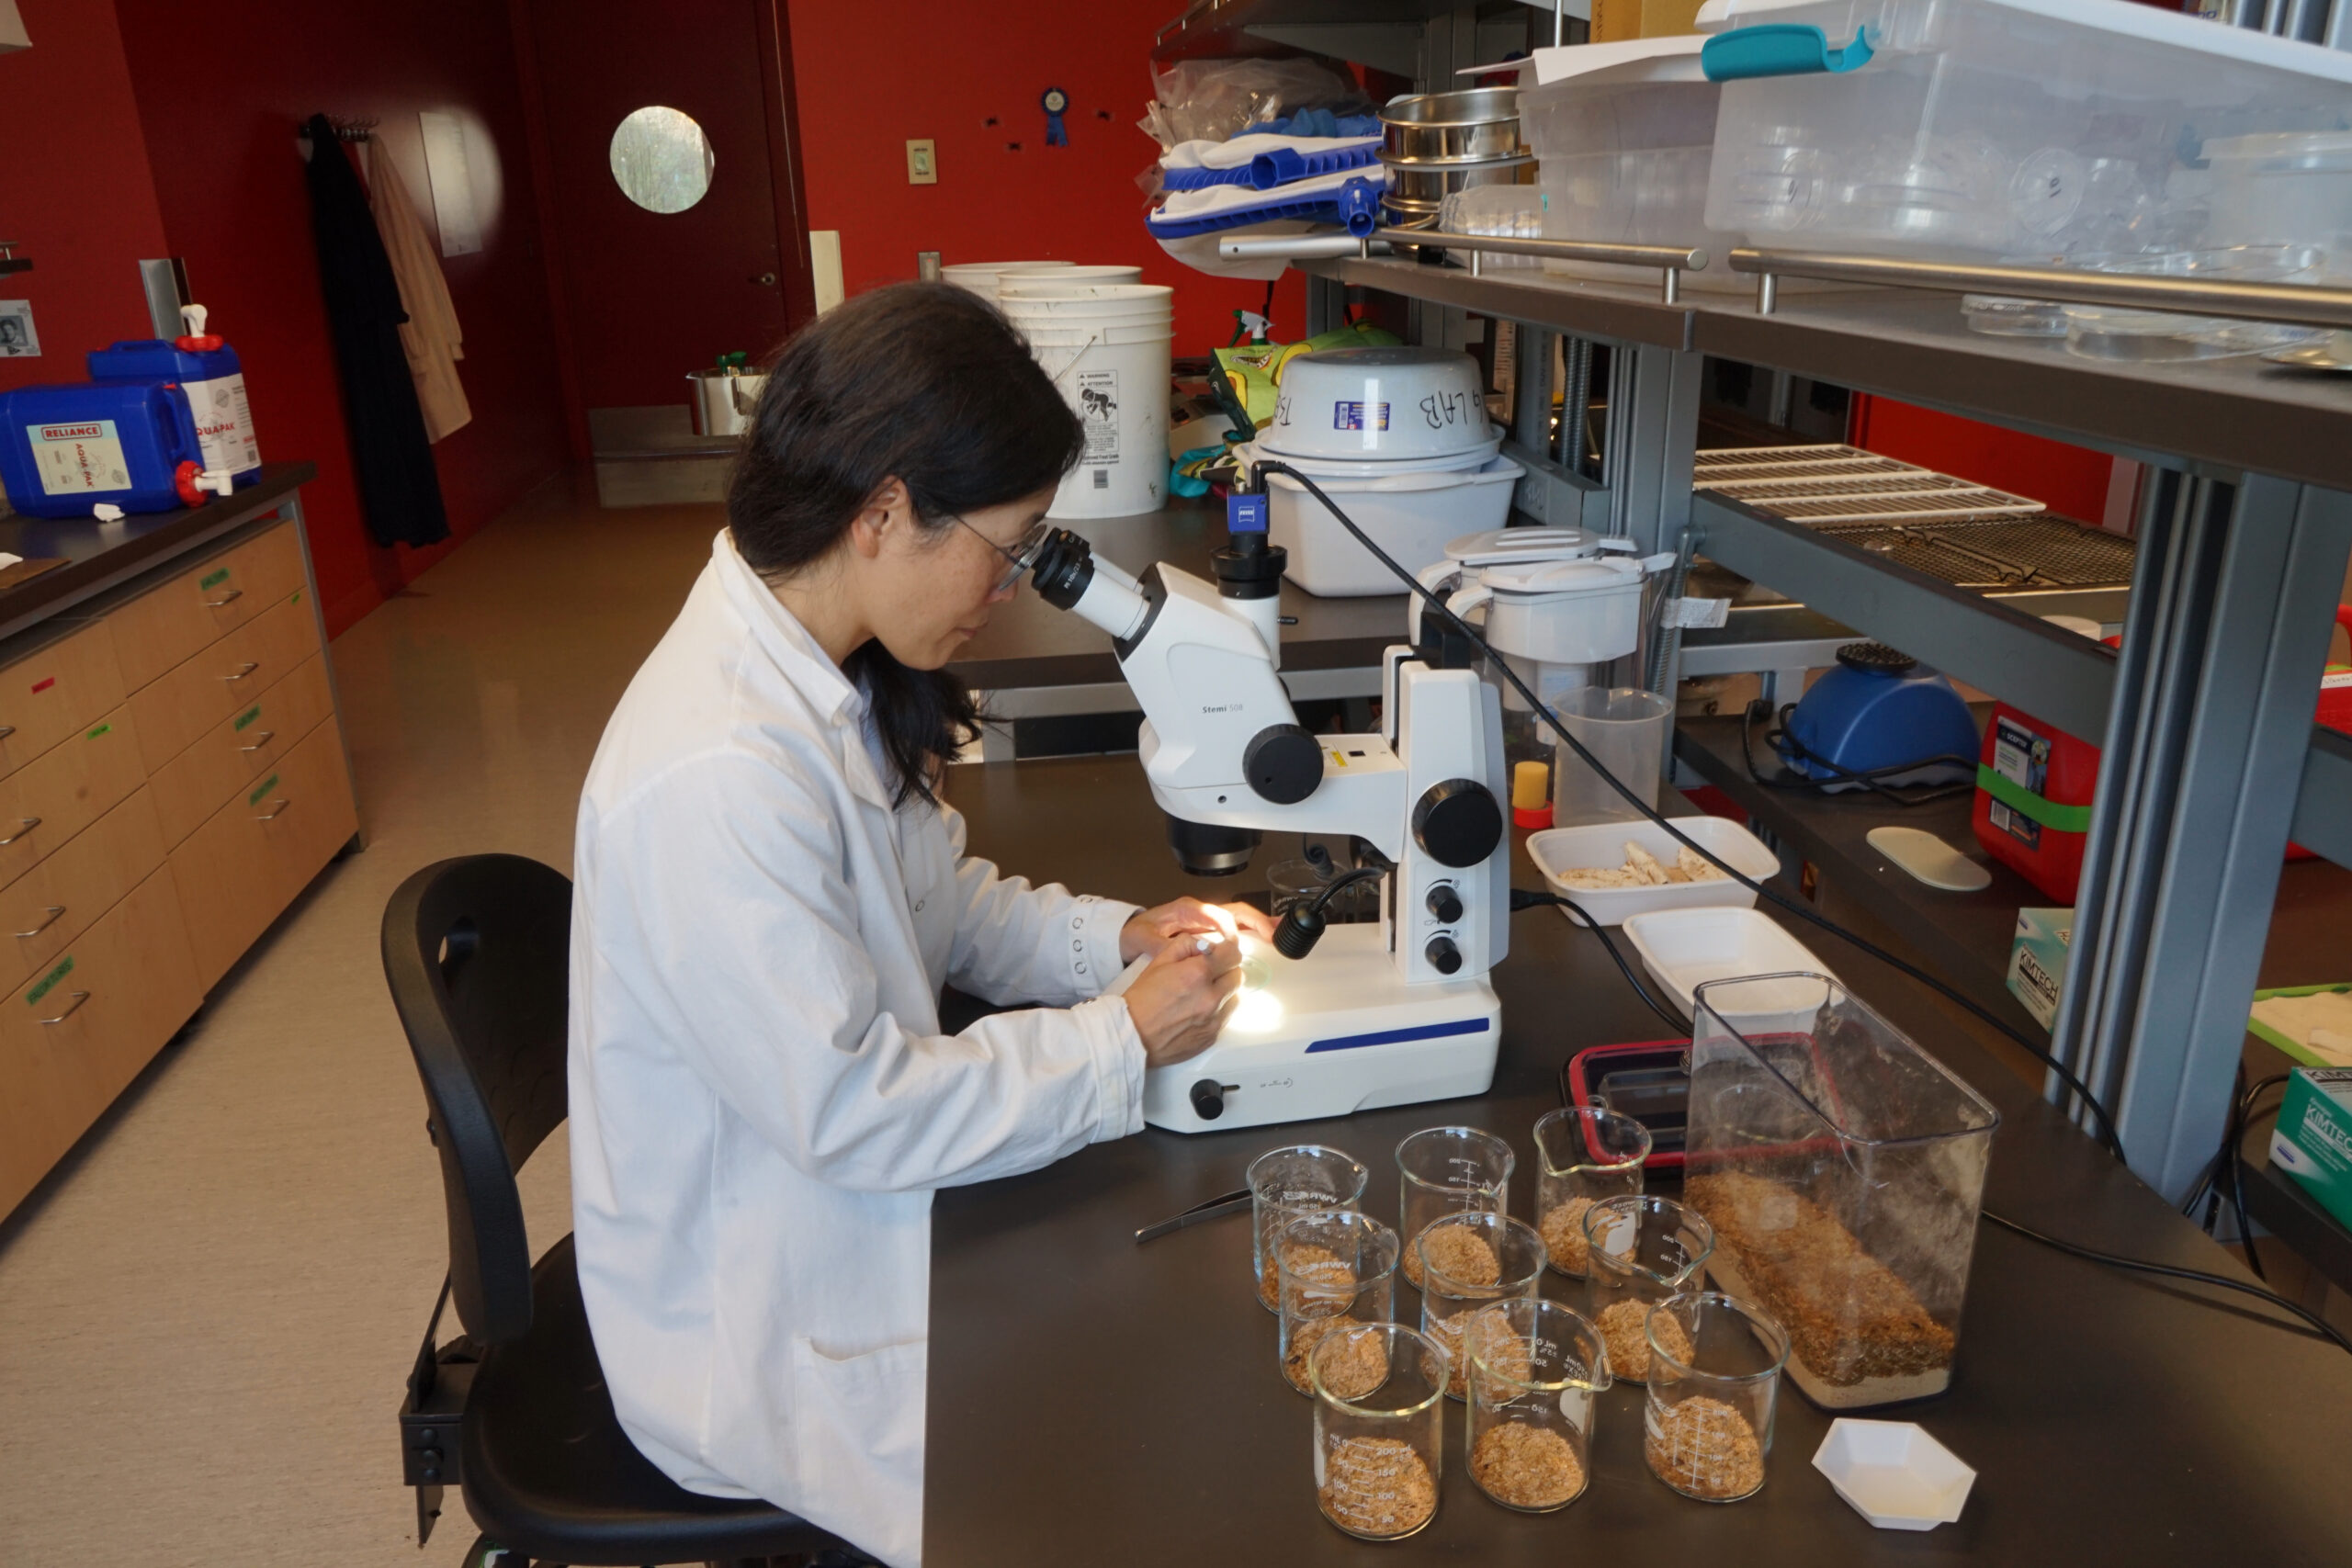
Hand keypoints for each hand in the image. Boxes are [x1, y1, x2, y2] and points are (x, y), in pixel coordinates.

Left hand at [1120, 897, 1276, 963]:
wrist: (1127, 933)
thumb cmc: (1134, 933)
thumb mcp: (1140, 938)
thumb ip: (1157, 945)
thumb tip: (1174, 952)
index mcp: (1187, 909)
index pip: (1216, 915)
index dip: (1229, 928)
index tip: (1236, 943)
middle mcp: (1201, 911)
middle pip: (1235, 912)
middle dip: (1256, 921)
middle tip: (1274, 934)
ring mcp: (1207, 919)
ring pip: (1239, 918)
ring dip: (1260, 924)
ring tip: (1281, 931)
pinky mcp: (1209, 928)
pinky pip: (1235, 927)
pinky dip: (1253, 930)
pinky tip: (1268, 936)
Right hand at [1121, 934, 1244, 1067]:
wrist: (1131, 1036)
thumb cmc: (1141, 1000)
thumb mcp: (1158, 962)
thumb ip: (1185, 945)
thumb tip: (1205, 945)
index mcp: (1197, 974)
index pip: (1233, 954)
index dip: (1227, 952)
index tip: (1221, 954)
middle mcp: (1210, 997)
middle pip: (1237, 976)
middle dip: (1226, 971)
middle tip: (1209, 974)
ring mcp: (1213, 1019)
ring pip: (1235, 997)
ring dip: (1224, 992)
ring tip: (1203, 994)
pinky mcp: (1211, 1036)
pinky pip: (1225, 1018)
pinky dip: (1217, 1012)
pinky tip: (1197, 1012)